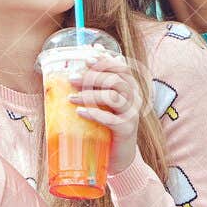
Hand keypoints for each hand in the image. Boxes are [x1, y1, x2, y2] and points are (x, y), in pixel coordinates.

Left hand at [68, 49, 141, 175]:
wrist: (120, 156)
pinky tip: (80, 112)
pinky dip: (94, 114)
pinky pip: (111, 119)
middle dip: (93, 76)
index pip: (122, 68)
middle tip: (72, 78)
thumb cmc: (109, 125)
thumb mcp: (105, 101)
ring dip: (90, 95)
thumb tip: (90, 50)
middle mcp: (134, 98)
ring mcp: (132, 114)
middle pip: (117, 80)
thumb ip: (100, 80)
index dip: (105, 60)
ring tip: (71, 98)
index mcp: (130, 88)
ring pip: (114, 97)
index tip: (87, 57)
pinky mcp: (126, 130)